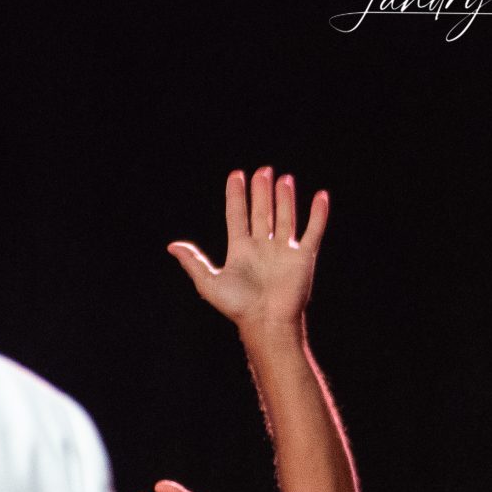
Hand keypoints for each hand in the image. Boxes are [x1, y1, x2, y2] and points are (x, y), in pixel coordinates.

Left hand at [168, 167, 329, 329]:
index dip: (237, 195)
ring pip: (285, 216)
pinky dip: (318, 214)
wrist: (267, 321)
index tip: (237, 175)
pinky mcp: (304, 257)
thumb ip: (193, 262)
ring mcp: (284, 250)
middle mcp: (263, 246)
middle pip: (262, 211)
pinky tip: (320, 196)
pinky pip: (313, 231)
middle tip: (263, 170)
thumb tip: (171, 246)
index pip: (238, 214)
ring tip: (283, 178)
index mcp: (241, 249)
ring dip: (284, 197)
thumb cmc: (238, 307)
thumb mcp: (209, 283)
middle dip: (262, 190)